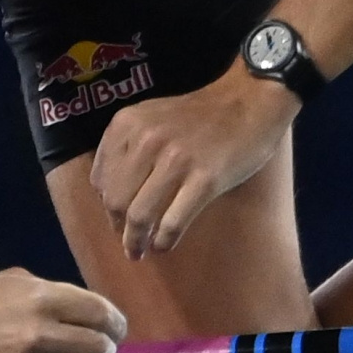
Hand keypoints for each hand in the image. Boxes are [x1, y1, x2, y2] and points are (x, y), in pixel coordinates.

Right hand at [0, 268, 131, 352]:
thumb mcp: (6, 281)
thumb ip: (45, 291)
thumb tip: (78, 308)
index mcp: (39, 297)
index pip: (97, 309)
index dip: (115, 321)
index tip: (118, 328)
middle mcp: (39, 331)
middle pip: (96, 344)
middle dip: (110, 349)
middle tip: (110, 352)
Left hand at [90, 65, 297, 257]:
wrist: (250, 101)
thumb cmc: (202, 114)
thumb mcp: (152, 116)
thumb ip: (127, 146)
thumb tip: (109, 194)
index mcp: (127, 124)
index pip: (101, 180)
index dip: (107, 207)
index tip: (117, 220)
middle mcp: (146, 141)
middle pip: (116, 201)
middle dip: (119, 229)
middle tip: (128, 243)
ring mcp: (176, 161)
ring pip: (141, 215)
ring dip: (136, 241)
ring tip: (140, 252)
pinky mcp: (205, 179)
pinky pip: (173, 221)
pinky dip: (165, 240)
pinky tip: (164, 245)